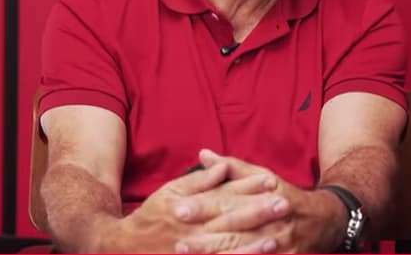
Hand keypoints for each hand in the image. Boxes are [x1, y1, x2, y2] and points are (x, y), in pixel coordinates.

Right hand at [97, 162, 289, 252]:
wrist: (126, 248)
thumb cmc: (153, 215)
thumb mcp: (172, 191)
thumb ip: (199, 180)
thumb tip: (221, 166)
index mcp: (190, 208)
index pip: (225, 195)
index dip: (248, 188)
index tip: (272, 182)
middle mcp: (193, 231)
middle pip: (230, 221)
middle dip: (258, 213)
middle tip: (284, 205)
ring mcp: (195, 253)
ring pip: (227, 248)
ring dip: (252, 245)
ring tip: (276, 238)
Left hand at [172, 149, 344, 253]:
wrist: (327, 220)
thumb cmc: (286, 196)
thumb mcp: (264, 177)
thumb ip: (232, 168)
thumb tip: (203, 154)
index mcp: (267, 194)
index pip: (230, 201)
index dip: (204, 206)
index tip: (179, 209)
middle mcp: (275, 219)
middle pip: (235, 230)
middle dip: (206, 238)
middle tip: (178, 240)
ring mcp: (282, 244)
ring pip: (246, 252)